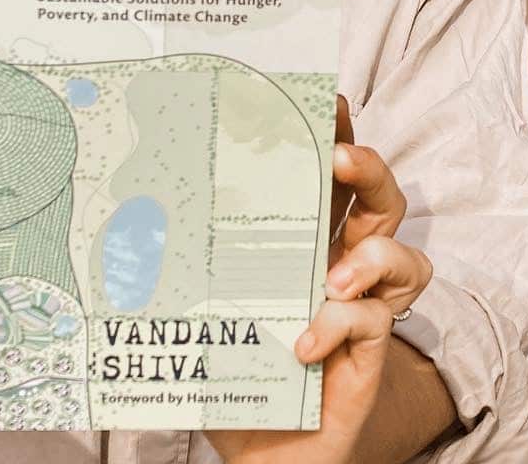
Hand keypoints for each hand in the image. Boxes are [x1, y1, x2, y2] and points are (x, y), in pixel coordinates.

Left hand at [205, 98, 433, 463]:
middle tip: (339, 159)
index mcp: (305, 236)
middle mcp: (341, 261)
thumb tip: (125, 207)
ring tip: (331, 276)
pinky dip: (338, 325)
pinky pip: (372, 321)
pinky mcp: (368, 351)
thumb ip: (184, 258)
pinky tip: (302, 344)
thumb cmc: (235, 362)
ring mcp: (361, 304)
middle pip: (381, 196)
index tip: (328, 98)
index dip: (337, 131)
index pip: (330, 173)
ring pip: (401, 253)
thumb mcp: (205, 299)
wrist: (264, 443)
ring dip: (373, 254)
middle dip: (368, 168)